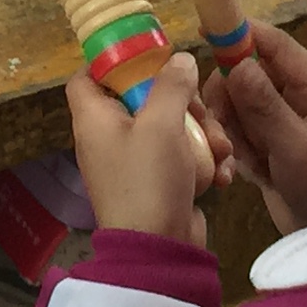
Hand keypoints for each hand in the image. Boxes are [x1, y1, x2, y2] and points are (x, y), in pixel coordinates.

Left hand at [69, 51, 226, 243]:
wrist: (159, 251)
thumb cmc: (148, 180)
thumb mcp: (161, 123)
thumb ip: (172, 85)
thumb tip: (179, 59)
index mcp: (95, 119)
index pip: (86, 78)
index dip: (110, 62)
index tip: (146, 55)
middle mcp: (110, 139)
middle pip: (144, 100)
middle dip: (182, 103)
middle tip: (202, 113)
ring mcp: (135, 164)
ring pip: (172, 129)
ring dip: (203, 136)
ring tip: (220, 151)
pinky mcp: (158, 185)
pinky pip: (181, 160)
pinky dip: (202, 164)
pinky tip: (220, 175)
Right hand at [202, 23, 306, 236]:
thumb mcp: (297, 148)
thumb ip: (266, 106)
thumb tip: (238, 64)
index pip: (275, 43)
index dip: (241, 33)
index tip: (204, 30)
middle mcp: (300, 91)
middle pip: (247, 70)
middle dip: (231, 98)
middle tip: (223, 125)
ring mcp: (282, 113)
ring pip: (237, 99)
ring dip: (233, 126)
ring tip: (244, 156)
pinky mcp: (268, 134)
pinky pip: (238, 124)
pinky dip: (238, 144)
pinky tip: (253, 167)